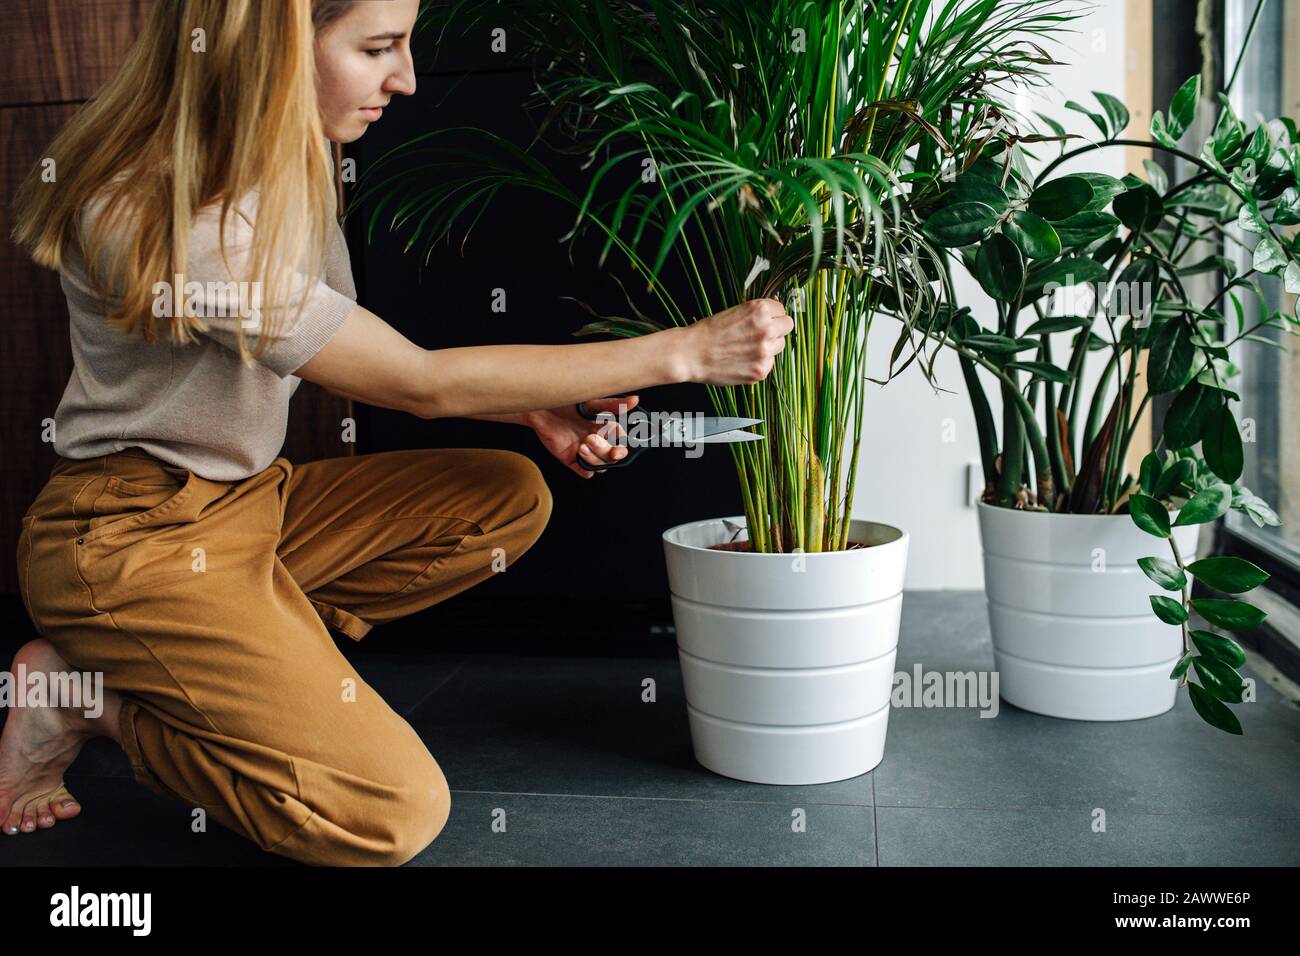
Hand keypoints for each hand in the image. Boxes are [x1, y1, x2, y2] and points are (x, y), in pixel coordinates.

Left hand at [529, 394, 640, 478]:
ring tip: (583, 443)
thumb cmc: (565, 402)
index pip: (621, 442)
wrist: (541, 407)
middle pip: (612, 456)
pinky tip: (579, 452)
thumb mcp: (591, 402)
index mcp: (603, 428)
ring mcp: (584, 451)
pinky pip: (585, 472)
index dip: (622, 444)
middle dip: (609, 452)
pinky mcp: (570, 459)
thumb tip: (635, 400)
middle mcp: (596, 441)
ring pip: (601, 465)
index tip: (619, 441)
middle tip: (596, 440)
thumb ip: (613, 404)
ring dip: (596, 456)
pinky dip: (586, 467)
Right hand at [679, 298, 793, 385]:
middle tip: (760, 334)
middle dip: (776, 329)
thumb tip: (774, 316)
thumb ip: (757, 314)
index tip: (766, 319)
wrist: (692, 354)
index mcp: (759, 310)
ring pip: (780, 346)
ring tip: (747, 347)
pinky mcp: (760, 370)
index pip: (781, 310)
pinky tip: (743, 360)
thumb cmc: (709, 332)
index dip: (772, 314)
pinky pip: (769, 363)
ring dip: (769, 346)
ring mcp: (765, 352)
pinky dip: (759, 362)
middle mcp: (766, 330)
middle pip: (787, 326)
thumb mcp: (735, 311)